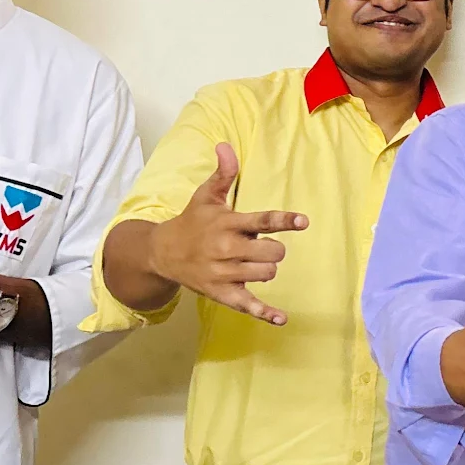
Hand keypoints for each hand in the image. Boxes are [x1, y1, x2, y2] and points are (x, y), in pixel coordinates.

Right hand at [148, 144, 307, 323]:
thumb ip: (222, 174)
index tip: (303, 222)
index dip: (284, 221)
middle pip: (271, 254)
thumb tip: (225, 146)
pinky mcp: (221, 293)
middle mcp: (226, 249)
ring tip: (251, 263)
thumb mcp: (205, 196)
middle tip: (260, 246)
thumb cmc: (191, 222)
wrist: (162, 253)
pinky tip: (281, 318)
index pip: (260, 222)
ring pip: (265, 275)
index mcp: (227, 224)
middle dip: (274, 250)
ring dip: (266, 269)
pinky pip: (247, 305)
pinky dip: (265, 313)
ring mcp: (223, 273)